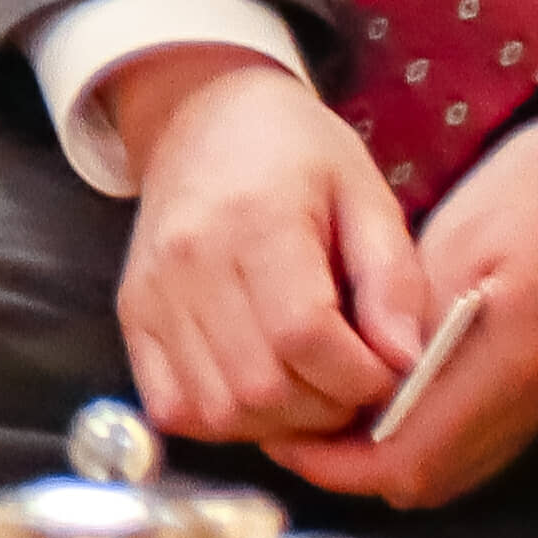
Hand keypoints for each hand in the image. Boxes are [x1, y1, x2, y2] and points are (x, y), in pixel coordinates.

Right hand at [111, 44, 424, 443]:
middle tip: (350, 382)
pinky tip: (256, 389)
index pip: (305, 336)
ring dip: (275, 423)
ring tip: (307, 387)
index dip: (358, 376)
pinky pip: (171, 406)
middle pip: (260, 387)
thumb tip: (405, 361)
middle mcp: (190, 261)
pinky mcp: (132, 314)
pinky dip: (220, 418)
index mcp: (256, 219)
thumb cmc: (296, 152)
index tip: (384, 367)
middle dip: (324, 408)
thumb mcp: (365, 192)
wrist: (203, 115)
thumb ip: (393, 278)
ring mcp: (153, 292)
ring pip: (215, 410)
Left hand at [268, 90, 537, 509]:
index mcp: (506, 366)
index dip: (336, 462)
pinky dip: (413, 435)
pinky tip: (377, 395)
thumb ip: (408, 316)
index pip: (407, 459)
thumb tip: (354, 378)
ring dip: (378, 453)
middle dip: (348, 466)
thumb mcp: (459, 240)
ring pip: (445, 467)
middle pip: (425, 478)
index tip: (282, 436)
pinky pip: (466, 441)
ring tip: (321, 410)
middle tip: (289, 424)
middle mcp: (526, 404)